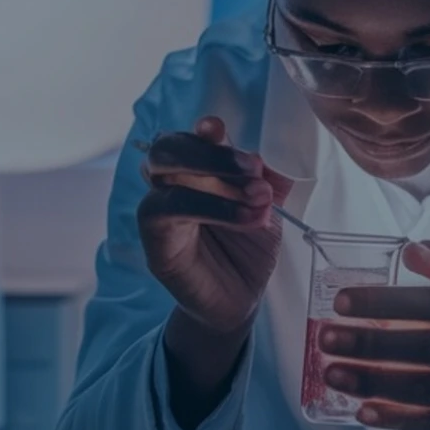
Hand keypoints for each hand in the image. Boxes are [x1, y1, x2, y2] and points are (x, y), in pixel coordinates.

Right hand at [138, 117, 292, 334]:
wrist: (240, 300)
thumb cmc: (247, 250)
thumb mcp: (266, 208)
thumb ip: (269, 179)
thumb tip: (274, 157)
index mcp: (196, 168)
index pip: (190, 138)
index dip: (204, 131)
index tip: (220, 129)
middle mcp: (171, 183)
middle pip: (168, 147)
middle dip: (211, 152)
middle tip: (254, 168)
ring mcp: (158, 209)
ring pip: (168, 176)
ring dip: (218, 182)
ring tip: (260, 196)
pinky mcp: (155, 239)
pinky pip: (171, 211)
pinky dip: (213, 208)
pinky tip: (249, 218)